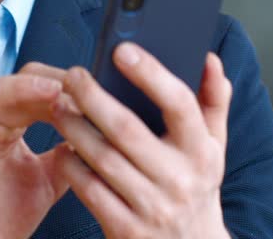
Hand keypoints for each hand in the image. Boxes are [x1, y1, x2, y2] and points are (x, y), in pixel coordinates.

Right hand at [0, 74, 74, 238]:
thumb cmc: (1, 220)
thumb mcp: (48, 182)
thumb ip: (67, 157)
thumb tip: (95, 133)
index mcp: (9, 130)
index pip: (36, 95)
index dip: (63, 91)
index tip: (90, 95)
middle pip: (16, 87)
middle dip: (48, 84)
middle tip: (76, 87)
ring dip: (20, 88)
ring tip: (48, 87)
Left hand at [49, 43, 232, 238]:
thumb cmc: (196, 188)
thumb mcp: (213, 148)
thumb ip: (213, 102)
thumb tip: (210, 59)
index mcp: (202, 152)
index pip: (179, 104)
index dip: (151, 73)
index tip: (122, 50)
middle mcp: (179, 179)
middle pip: (127, 128)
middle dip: (93, 97)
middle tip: (73, 75)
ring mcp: (152, 207)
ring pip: (102, 157)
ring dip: (74, 127)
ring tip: (59, 106)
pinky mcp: (126, 229)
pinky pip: (89, 190)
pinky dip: (72, 165)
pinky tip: (63, 147)